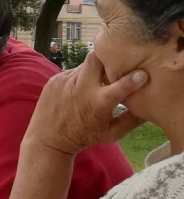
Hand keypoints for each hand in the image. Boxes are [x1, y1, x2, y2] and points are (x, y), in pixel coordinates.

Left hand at [24, 52, 146, 155]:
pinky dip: (80, 76)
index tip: (142, 74)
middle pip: (97, 58)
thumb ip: (133, 119)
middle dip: (108, 58)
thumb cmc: (84, 137)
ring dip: (94, 69)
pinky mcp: (54, 80)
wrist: (48, 140)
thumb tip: (151, 106)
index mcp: (98, 103)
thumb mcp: (112, 134)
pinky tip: (80, 88)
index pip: (121, 84)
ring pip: (86, 64)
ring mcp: (65, 82)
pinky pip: (72, 71)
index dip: (134, 78)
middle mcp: (81, 89)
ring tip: (97, 80)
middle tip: (115, 64)